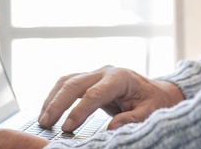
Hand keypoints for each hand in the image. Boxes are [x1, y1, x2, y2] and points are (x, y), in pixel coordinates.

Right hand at [38, 65, 183, 132]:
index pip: (94, 93)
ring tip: (43, 119)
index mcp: (120, 78)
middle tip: (46, 123)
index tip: (68, 127)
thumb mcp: (150, 112)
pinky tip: (48, 110)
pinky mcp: (90, 79)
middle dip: (58, 103)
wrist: (157, 91)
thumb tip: (111, 129)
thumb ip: (132, 119)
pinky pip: (68, 83)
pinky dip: (56, 95)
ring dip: (52, 98)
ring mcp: (96, 73)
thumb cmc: (154, 101)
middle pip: (75, 83)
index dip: (79, 111)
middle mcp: (105, 72)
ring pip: (68, 81)